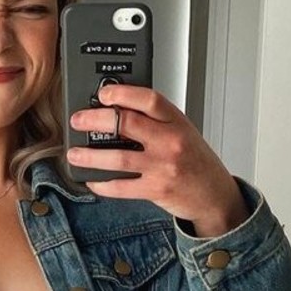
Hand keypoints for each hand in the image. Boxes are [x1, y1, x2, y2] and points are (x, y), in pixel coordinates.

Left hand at [67, 85, 248, 235]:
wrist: (216, 196)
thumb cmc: (197, 163)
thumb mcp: (183, 132)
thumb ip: (157, 121)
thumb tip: (119, 111)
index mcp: (177, 122)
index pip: (149, 99)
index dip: (122, 93)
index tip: (103, 94)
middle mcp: (170, 141)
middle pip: (126, 123)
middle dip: (95, 120)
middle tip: (78, 120)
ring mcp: (163, 166)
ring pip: (118, 157)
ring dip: (90, 156)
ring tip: (74, 154)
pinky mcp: (156, 190)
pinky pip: (122, 187)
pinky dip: (103, 184)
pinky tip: (93, 181)